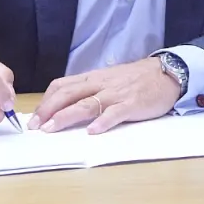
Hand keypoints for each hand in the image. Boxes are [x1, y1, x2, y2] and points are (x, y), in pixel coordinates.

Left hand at [28, 57, 180, 134]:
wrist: (167, 73)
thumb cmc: (136, 79)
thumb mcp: (109, 79)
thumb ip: (90, 90)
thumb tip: (66, 106)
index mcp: (93, 78)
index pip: (62, 85)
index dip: (46, 101)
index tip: (35, 118)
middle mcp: (101, 84)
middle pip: (68, 94)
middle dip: (48, 110)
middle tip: (36, 127)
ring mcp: (116, 94)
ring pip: (86, 103)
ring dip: (66, 116)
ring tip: (52, 128)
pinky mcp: (132, 104)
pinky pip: (115, 112)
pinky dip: (103, 121)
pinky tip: (93, 131)